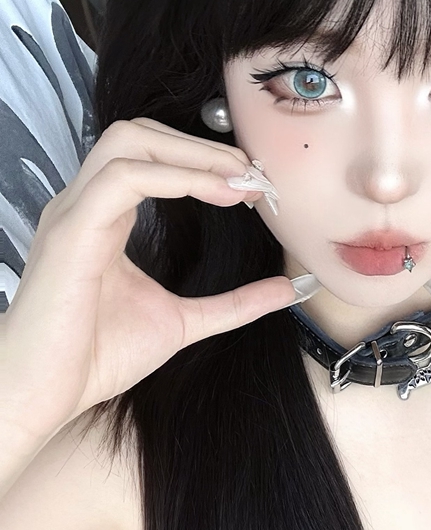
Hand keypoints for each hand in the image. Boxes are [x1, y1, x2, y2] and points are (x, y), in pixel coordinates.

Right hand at [0, 118, 294, 444]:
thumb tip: (286, 290)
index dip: (205, 160)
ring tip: (238, 180)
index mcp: (103, 217)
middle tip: (251, 174)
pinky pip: (121, 178)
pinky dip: (173, 177)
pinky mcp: (70, 232)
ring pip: (129, 142)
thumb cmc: (94, 357)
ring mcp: (73, 213)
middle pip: (140, 134)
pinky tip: (213, 193)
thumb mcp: (183, 322)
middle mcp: (84, 205)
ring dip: (192, 154)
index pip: (151, 156)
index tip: (253, 184)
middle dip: (201, 146)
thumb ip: (234, 304)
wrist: (45, 395)